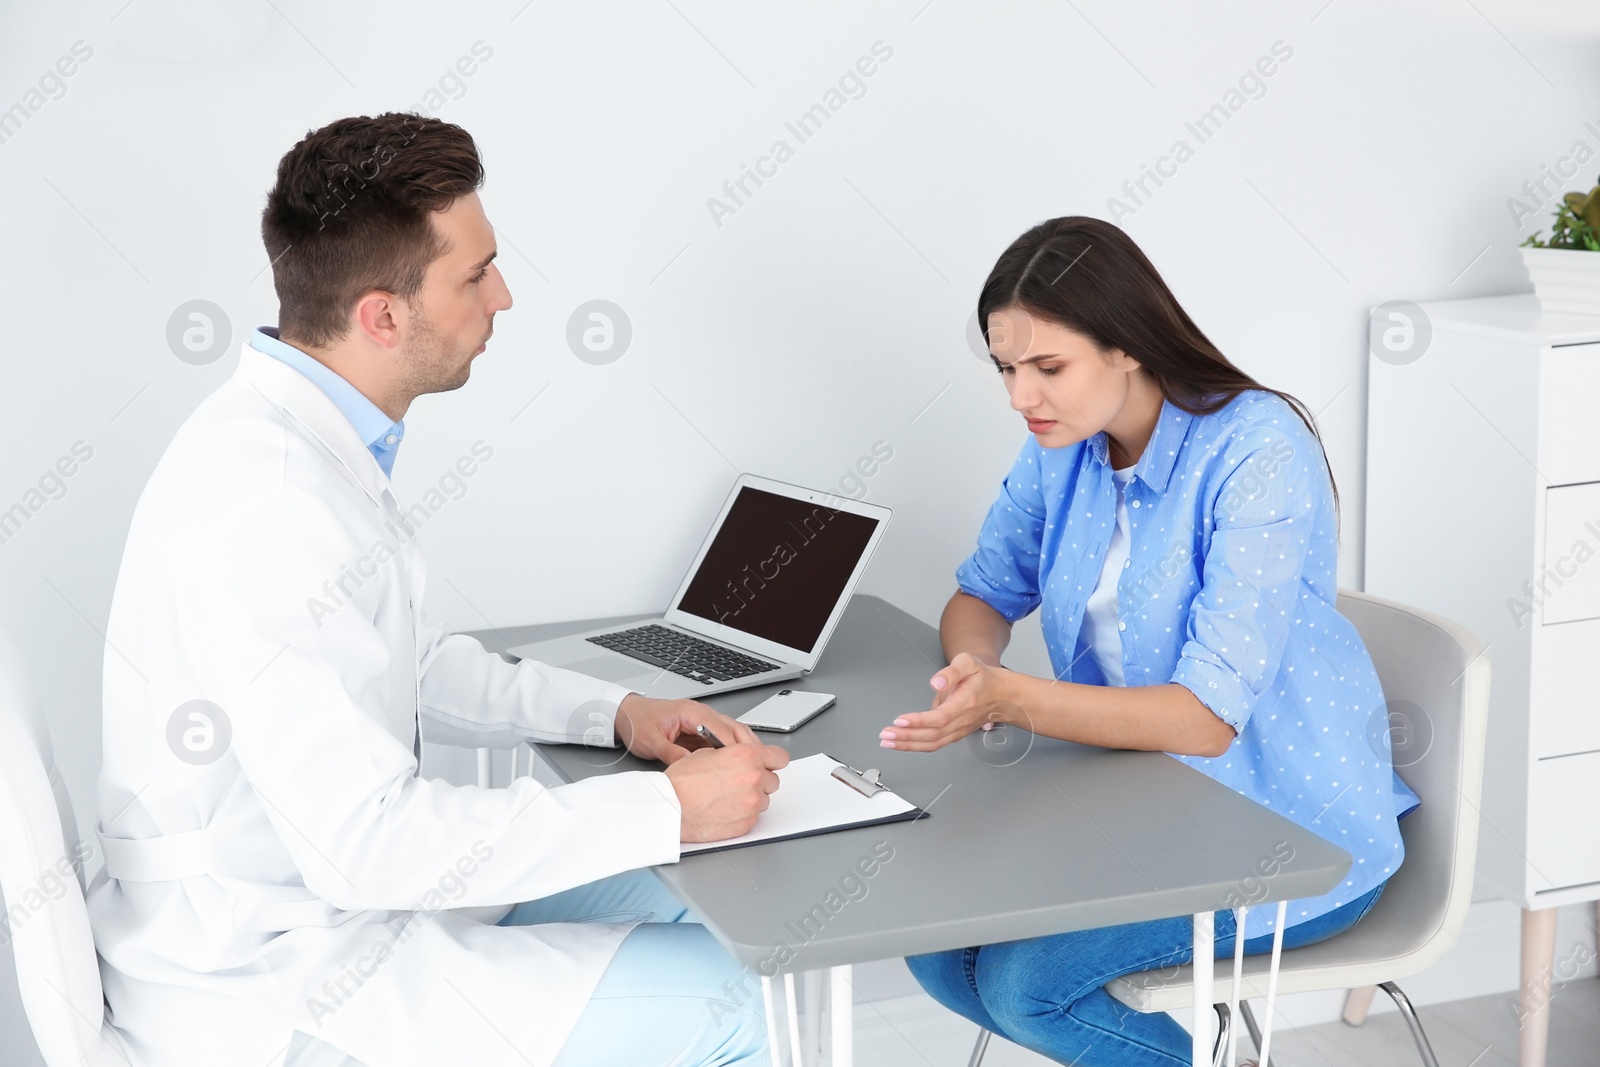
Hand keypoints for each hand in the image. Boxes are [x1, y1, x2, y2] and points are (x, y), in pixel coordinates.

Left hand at [614, 694, 760, 764]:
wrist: (627, 714)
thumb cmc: (637, 722)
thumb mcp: (651, 742)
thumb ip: (671, 754)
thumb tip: (690, 768)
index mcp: (691, 712)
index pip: (721, 730)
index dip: (735, 749)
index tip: (746, 765)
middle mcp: (701, 713)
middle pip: (734, 728)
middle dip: (749, 748)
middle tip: (761, 766)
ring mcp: (703, 720)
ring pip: (733, 731)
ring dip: (745, 748)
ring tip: (757, 766)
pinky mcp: (700, 728)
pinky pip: (723, 738)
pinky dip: (734, 749)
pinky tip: (738, 763)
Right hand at [664, 743, 790, 841]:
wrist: (670, 808)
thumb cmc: (681, 782)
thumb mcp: (706, 752)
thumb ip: (733, 755)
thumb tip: (741, 758)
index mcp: (746, 756)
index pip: (779, 757)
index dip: (773, 760)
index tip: (770, 764)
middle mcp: (754, 778)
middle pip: (773, 780)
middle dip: (760, 781)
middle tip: (740, 782)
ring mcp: (752, 803)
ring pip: (764, 800)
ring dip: (752, 798)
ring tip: (728, 797)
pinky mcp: (747, 823)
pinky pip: (753, 817)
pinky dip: (743, 814)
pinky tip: (724, 809)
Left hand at [878, 652, 1025, 751]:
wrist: (1002, 694)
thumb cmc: (983, 678)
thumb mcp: (969, 663)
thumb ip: (951, 671)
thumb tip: (935, 683)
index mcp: (964, 703)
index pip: (939, 718)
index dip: (918, 721)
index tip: (900, 720)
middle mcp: (962, 721)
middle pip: (932, 735)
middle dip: (906, 736)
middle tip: (885, 734)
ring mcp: (959, 730)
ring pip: (932, 744)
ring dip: (908, 745)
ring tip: (887, 742)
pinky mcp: (955, 734)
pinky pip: (935, 744)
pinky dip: (916, 746)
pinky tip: (902, 743)